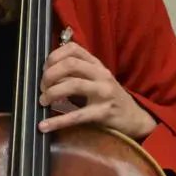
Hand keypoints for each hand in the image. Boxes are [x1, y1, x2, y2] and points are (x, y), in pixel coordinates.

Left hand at [38, 42, 156, 139]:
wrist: (134, 118)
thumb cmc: (109, 98)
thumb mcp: (95, 80)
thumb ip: (76, 74)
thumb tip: (47, 76)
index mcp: (97, 65)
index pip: (73, 49)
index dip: (53, 56)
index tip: (44, 69)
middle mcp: (101, 75)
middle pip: (70, 64)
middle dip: (50, 75)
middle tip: (42, 88)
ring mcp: (104, 93)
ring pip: (73, 84)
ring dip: (52, 93)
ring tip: (43, 102)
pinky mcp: (103, 112)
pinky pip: (76, 116)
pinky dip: (57, 121)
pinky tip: (44, 126)